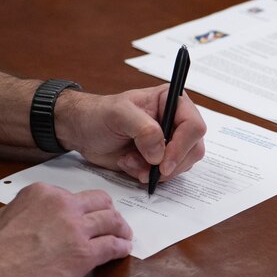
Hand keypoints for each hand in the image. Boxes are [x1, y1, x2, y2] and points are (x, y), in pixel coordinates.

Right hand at [0, 183, 131, 276]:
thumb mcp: (5, 215)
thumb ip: (27, 211)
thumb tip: (34, 218)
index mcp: (44, 193)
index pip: (73, 196)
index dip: (82, 208)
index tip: (85, 217)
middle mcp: (64, 205)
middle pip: (100, 202)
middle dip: (109, 211)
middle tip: (113, 223)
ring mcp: (77, 229)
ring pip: (112, 221)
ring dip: (121, 229)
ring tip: (124, 236)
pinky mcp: (85, 254)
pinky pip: (113, 246)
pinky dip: (121, 248)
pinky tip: (123, 251)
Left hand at [55, 85, 206, 183]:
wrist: (83, 132)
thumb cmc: (98, 115)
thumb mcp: (118, 114)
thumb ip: (143, 129)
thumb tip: (160, 153)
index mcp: (172, 101)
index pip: (194, 126)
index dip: (182, 147)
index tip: (163, 163)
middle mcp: (176, 121)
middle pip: (193, 149)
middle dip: (169, 163)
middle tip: (148, 168)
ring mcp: (170, 142)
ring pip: (182, 165)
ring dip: (154, 170)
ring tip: (130, 160)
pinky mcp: (161, 159)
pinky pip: (167, 175)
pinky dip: (147, 175)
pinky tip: (129, 164)